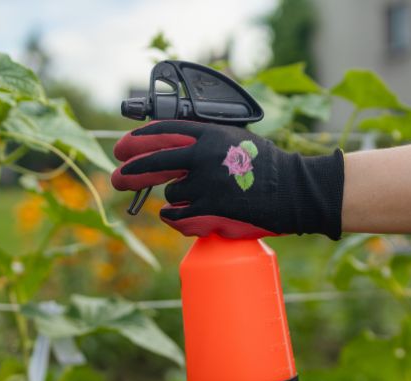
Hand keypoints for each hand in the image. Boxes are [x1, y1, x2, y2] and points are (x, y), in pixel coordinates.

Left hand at [111, 120, 344, 238]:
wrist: (294, 190)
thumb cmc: (265, 166)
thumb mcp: (233, 140)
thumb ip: (202, 141)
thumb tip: (167, 149)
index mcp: (208, 134)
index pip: (161, 132)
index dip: (136, 141)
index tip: (122, 148)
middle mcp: (203, 156)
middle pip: (152, 163)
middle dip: (129, 172)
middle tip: (116, 177)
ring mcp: (205, 184)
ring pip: (170, 194)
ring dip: (176, 199)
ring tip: (201, 199)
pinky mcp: (210, 210)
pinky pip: (177, 216)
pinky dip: (175, 218)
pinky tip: (182, 216)